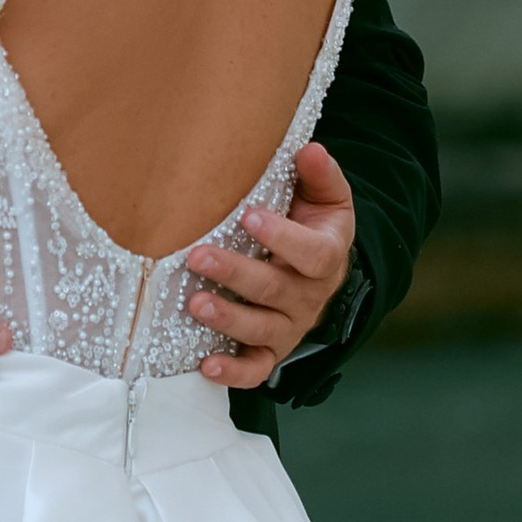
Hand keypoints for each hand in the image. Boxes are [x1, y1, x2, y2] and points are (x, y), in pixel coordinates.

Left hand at [184, 141, 356, 390]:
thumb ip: (319, 174)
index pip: (312, 253)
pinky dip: (233, 372)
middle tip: (199, 255)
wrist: (319, 268)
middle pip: (277, 290)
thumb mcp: (325, 197)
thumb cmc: (312, 224)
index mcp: (326, 256)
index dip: (282, 237)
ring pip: (263, 330)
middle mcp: (310, 297)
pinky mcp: (271, 351)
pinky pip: (257, 370)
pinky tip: (205, 365)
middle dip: (237, 274)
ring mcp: (290, 327)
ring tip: (195, 303)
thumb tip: (309, 149)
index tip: (249, 216)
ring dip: (229, 320)